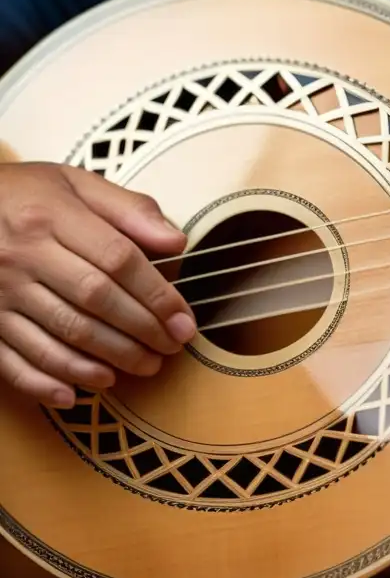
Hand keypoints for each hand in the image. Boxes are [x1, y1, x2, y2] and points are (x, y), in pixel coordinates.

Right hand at [0, 163, 195, 407]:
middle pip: (95, 300)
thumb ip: (129, 209)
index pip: (118, 260)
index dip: (158, 295)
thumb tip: (176, 243)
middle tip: (171, 349)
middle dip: (141, 331)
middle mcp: (21, 255)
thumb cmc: (23, 194)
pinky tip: (75, 394)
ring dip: (106, 359)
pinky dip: (43, 382)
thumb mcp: (74, 183)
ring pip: (60, 334)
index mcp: (51, 216)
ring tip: (143, 368)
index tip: (184, 322)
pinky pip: (10, 360)